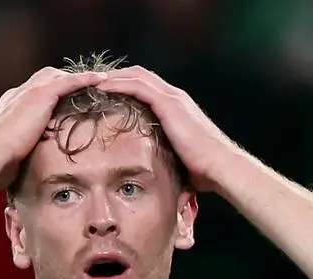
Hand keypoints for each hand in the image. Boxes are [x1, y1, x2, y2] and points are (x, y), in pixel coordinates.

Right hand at [0, 67, 105, 188]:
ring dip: (76, 78)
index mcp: (8, 107)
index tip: (58, 101)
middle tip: (82, 86)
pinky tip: (101, 80)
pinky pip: (68, 81)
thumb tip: (19, 168)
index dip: (46, 95)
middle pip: (44, 78)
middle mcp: (17, 94)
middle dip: (62, 80)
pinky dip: (85, 79)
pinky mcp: (40, 95)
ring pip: (57, 76)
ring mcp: (28, 92)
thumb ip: (16, 154)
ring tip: (97, 81)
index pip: (30, 94)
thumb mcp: (7, 156)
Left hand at [95, 67, 237, 192]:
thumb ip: (166, 154)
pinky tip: (103, 87)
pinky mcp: (169, 104)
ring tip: (92, 81)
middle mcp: (175, 97)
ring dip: (114, 76)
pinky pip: (138, 86)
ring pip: (137, 76)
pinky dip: (119, 84)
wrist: (220, 166)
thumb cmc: (204, 169)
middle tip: (94, 82)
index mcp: (178, 107)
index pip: (148, 86)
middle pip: (140, 75)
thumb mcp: (180, 157)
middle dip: (117, 76)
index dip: (127, 85)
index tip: (107, 91)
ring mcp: (173, 98)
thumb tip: (154, 169)